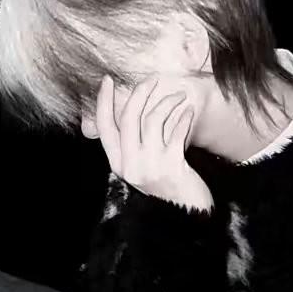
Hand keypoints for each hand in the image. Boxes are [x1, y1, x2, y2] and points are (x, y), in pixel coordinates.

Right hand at [96, 73, 214, 213]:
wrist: (186, 212)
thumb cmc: (166, 184)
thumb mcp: (142, 165)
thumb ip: (133, 142)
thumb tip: (129, 108)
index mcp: (118, 164)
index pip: (104, 127)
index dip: (103, 102)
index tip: (108, 80)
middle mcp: (129, 166)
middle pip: (128, 118)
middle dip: (140, 93)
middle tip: (152, 79)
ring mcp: (149, 167)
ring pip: (152, 121)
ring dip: (167, 102)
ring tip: (179, 96)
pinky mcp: (171, 167)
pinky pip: (176, 132)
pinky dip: (183, 118)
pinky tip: (189, 111)